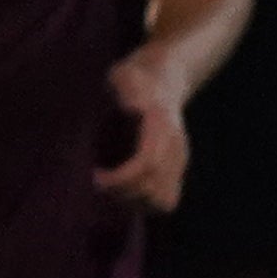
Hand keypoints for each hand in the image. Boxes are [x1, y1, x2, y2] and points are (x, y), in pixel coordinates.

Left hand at [97, 51, 191, 211]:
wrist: (163, 80)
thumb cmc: (135, 78)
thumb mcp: (125, 74)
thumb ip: (127, 87)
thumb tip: (133, 108)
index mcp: (161, 126)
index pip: (147, 164)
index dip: (121, 179)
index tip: (97, 177)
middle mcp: (175, 147)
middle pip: (154, 188)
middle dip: (122, 193)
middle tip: (99, 182)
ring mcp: (179, 160)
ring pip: (163, 201)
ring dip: (134, 202)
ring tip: (112, 188)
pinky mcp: (177, 171)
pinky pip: (167, 201)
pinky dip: (145, 203)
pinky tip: (125, 190)